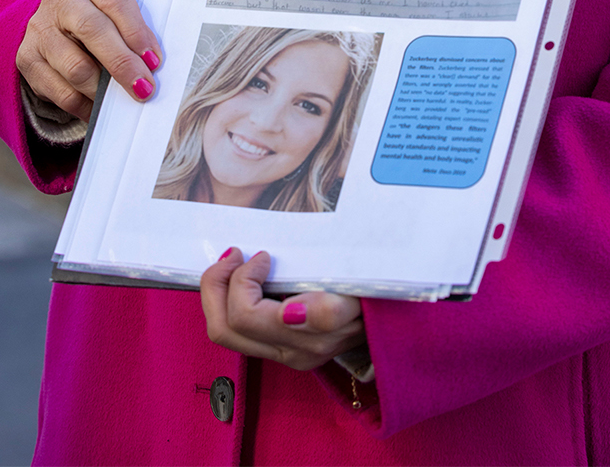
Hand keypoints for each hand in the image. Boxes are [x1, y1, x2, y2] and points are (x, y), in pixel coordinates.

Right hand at [16, 0, 160, 119]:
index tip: (154, 59)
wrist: (58, 14)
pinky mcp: (27, 59)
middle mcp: (60, 0)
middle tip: (145, 87)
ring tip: (126, 98)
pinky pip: (58, 91)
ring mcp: (39, 30)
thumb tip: (154, 62)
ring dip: (104, 88)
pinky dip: (84, 104)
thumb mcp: (121, 3)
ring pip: (74, 66)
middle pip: (92, 31)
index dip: (136, 32)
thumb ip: (137, 22)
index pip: (115, 1)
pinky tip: (101, 108)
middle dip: (122, 64)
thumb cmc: (105, 10)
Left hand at [201, 249, 365, 371]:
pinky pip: (235, 333)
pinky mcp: (280, 353)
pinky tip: (240, 281)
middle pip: (229, 326)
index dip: (246, 282)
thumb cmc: (375, 289)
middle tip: (235, 253)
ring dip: (217, 293)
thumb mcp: (364, 288)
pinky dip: (227, 302)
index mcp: (318, 333)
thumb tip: (289, 314)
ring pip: (224, 334)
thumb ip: (331, 307)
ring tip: (231, 264)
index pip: (254, 318)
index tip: (264, 256)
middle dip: (219, 283)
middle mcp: (299, 350)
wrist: (392, 318)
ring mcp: (287, 355)